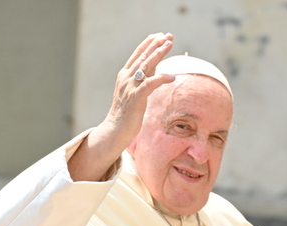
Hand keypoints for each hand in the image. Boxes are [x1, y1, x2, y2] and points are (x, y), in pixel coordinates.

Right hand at [69, 33, 175, 181]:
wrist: (115, 130)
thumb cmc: (127, 113)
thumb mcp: (135, 92)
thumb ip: (144, 78)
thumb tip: (156, 66)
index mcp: (124, 76)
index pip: (138, 54)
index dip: (149, 43)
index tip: (160, 35)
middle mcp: (126, 78)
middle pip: (143, 56)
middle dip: (156, 44)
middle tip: (168, 36)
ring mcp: (130, 87)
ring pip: (146, 66)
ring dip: (158, 53)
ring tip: (169, 44)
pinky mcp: (135, 98)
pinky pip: (149, 84)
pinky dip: (160, 78)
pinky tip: (171, 76)